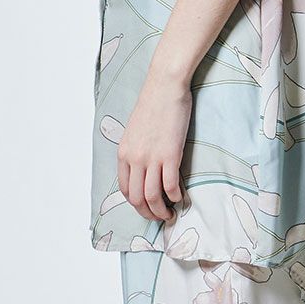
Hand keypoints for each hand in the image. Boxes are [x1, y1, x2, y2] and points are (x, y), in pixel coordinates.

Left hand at [116, 65, 191, 221]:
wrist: (165, 86)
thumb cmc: (154, 104)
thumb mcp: (135, 130)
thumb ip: (136, 150)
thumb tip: (144, 168)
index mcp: (124, 153)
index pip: (125, 189)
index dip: (136, 204)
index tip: (146, 207)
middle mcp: (134, 158)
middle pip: (137, 198)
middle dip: (148, 213)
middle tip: (160, 217)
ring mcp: (152, 157)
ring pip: (152, 197)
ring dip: (161, 211)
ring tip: (170, 214)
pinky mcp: (170, 155)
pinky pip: (170, 186)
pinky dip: (175, 197)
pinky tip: (180, 198)